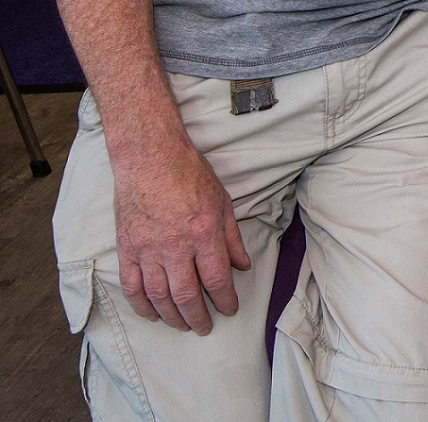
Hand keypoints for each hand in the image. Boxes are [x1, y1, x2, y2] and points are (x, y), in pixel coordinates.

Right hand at [111, 137, 249, 333]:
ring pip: (159, 297)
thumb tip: (242, 265)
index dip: (225, 300)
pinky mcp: (127, 248)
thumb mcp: (222, 201)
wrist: (150, 157)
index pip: (216, 279)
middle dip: (198, 317)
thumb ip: (232, 238)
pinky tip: (152, 313)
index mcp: (203, 234)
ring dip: (171, 316)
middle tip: (205, 327)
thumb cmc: (189, 174)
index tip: (229, 309)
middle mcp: (175, 246)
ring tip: (182, 324)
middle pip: (186, 296)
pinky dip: (142, 305)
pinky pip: (132, 286)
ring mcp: (147, 249)